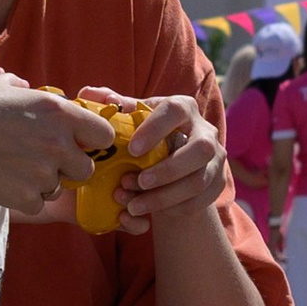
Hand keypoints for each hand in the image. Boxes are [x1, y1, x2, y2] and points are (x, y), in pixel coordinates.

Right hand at [0, 72, 110, 218]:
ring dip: (42, 183)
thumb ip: (18, 87)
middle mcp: (56, 142)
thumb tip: (23, 87)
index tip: (73, 141)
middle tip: (39, 159)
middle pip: (85, 168)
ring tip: (11, 168)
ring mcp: (41, 173)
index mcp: (56, 111)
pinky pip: (37, 204)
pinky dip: (23, 198)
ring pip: (59, 188)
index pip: (102, 134)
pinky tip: (2, 182)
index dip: (89, 139)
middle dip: (67, 166)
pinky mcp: (23, 197)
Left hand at [77, 88, 226, 236]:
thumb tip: (89, 93)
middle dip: (168, 169)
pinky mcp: (217, 183)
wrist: (172, 161)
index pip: (175, 111)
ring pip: (199, 180)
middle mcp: (206, 131)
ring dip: (166, 196)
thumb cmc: (147, 135)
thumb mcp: (133, 119)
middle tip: (137, 182)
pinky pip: (201, 201)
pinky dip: (175, 208)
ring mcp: (216, 159)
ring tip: (134, 205)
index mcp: (184, 108)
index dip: (155, 129)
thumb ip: (113, 106)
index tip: (131, 150)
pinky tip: (151, 212)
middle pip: (200, 150)